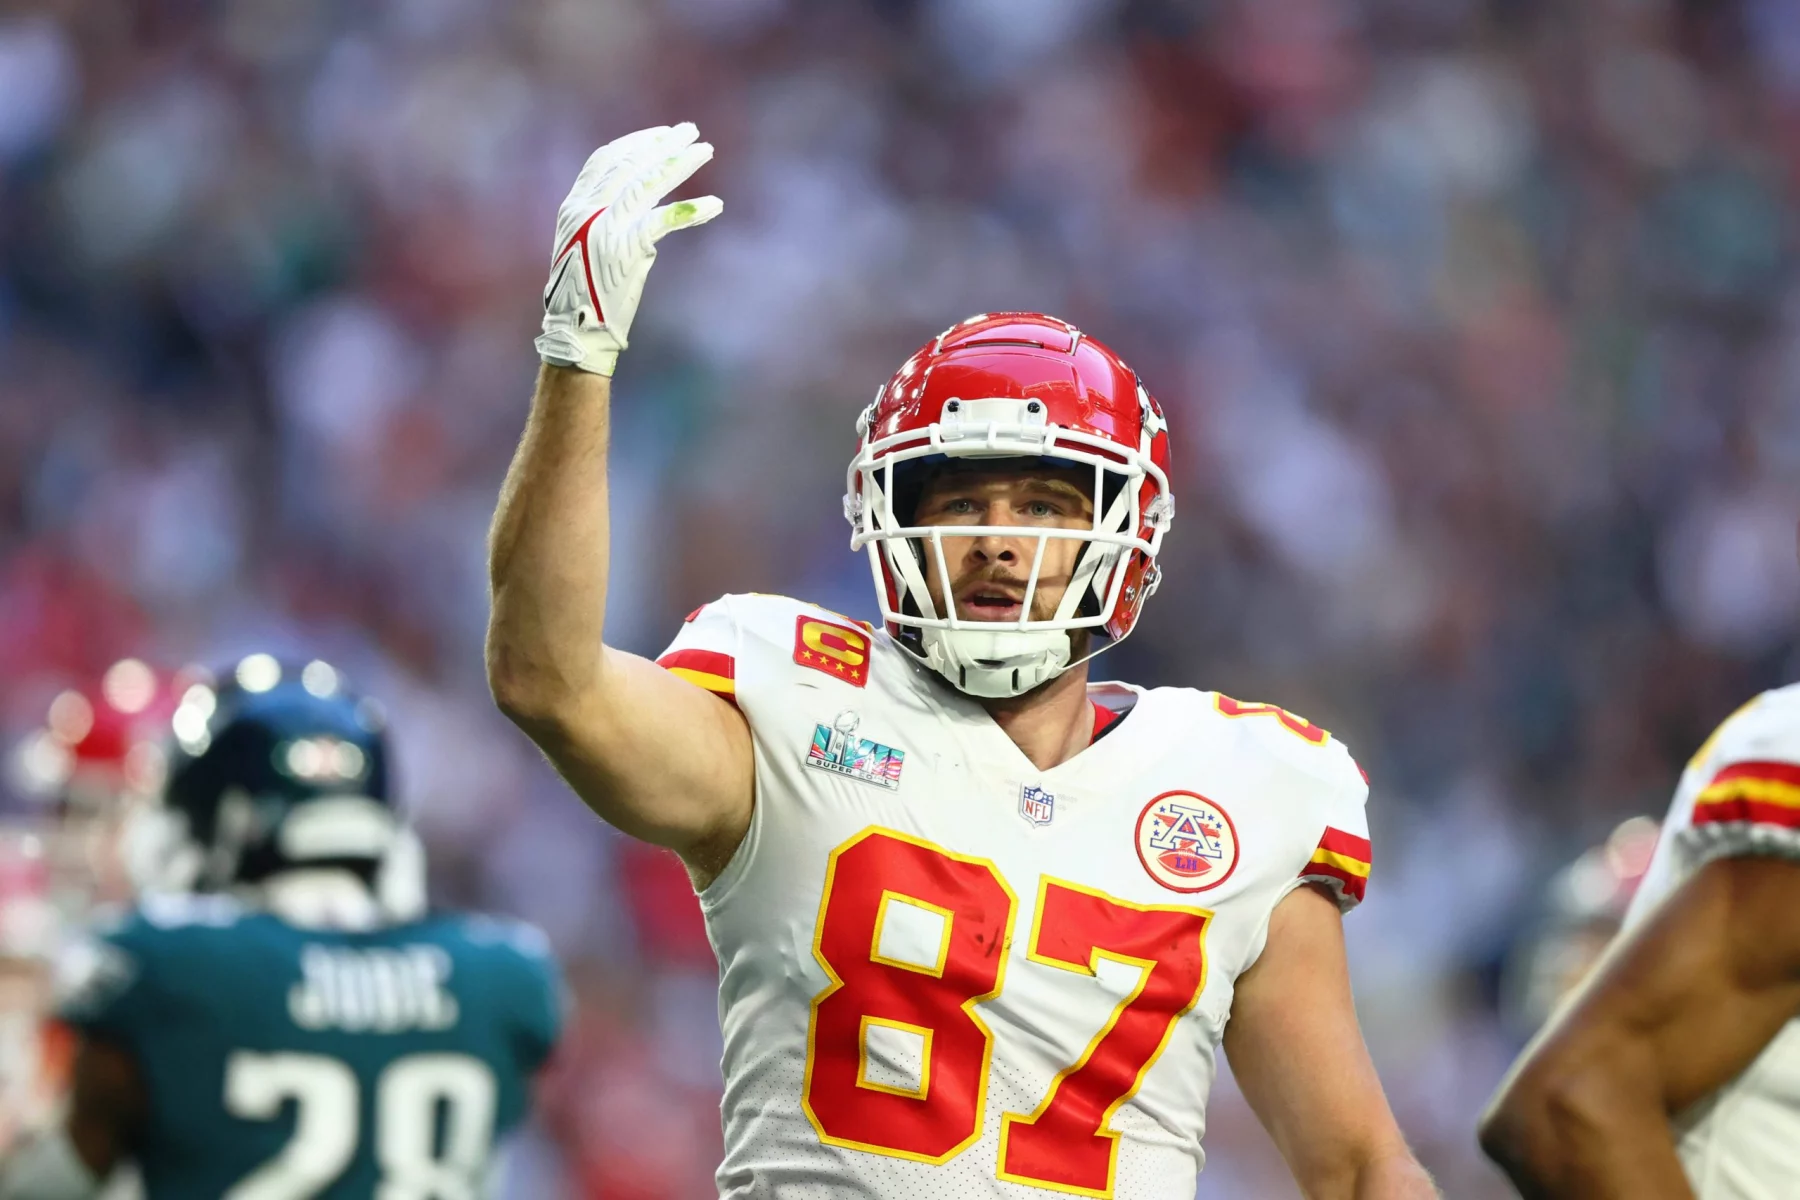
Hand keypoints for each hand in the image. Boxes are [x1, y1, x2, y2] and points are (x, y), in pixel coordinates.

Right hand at [535, 123, 721, 376]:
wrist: (578, 332)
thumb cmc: (584, 296)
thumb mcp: (582, 247)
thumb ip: (602, 219)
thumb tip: (637, 203)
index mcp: (574, 207)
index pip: (605, 160)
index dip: (635, 143)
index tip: (661, 135)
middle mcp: (587, 211)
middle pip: (630, 163)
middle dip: (663, 144)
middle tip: (691, 131)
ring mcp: (607, 227)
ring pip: (649, 182)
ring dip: (680, 163)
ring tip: (706, 150)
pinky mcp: (629, 247)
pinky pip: (666, 219)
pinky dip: (693, 210)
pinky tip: (715, 205)